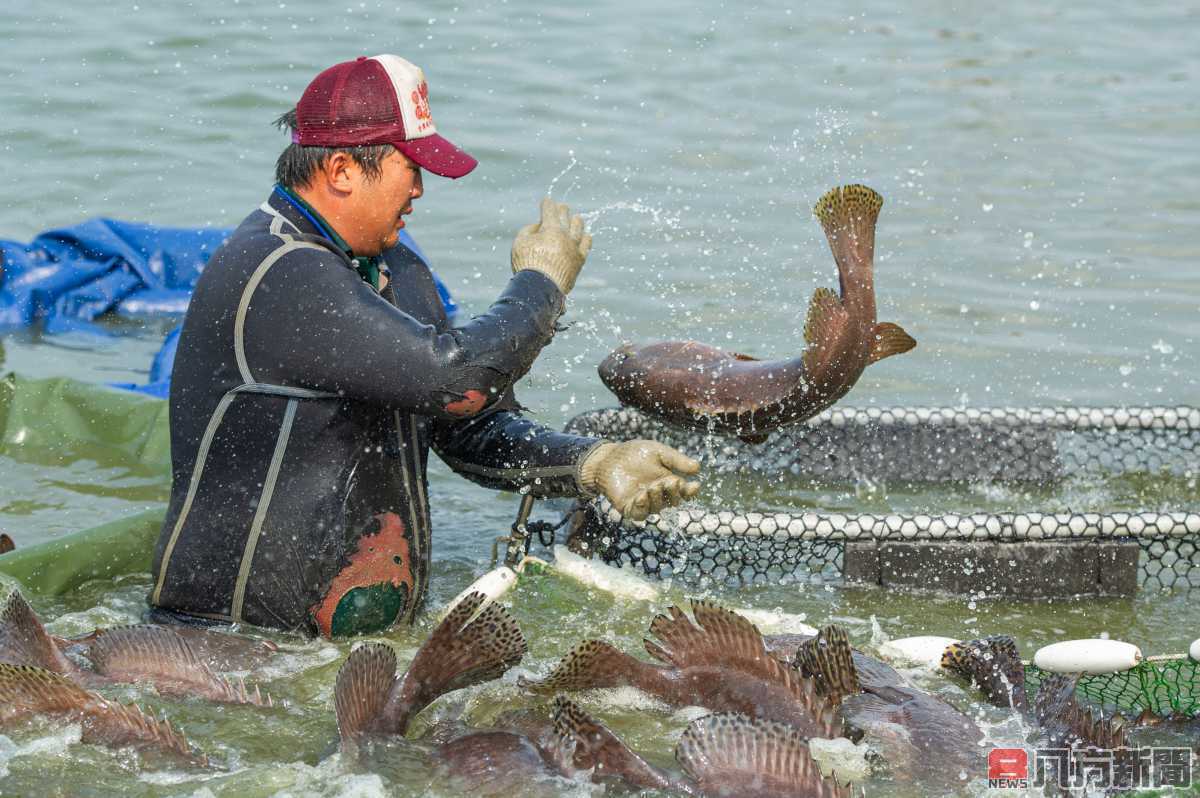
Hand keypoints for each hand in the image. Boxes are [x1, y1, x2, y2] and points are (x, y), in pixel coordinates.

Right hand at [511, 197, 591, 294]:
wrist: (541, 288)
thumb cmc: (527, 265)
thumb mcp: (520, 243)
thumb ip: (529, 230)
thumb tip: (539, 226)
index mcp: (550, 228)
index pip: (550, 210)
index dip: (547, 204)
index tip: (546, 201)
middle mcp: (566, 235)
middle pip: (566, 216)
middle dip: (562, 210)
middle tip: (561, 207)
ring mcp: (575, 247)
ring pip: (579, 228)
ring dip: (576, 221)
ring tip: (576, 219)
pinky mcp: (580, 260)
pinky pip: (586, 245)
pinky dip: (586, 239)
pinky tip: (586, 236)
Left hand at [579, 440, 700, 521]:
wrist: (609, 457)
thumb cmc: (634, 453)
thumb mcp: (658, 452)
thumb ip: (676, 460)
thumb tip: (698, 467)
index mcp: (668, 482)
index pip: (684, 491)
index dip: (691, 491)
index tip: (695, 485)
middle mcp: (658, 495)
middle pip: (673, 501)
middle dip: (673, 493)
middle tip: (671, 481)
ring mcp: (644, 502)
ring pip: (657, 508)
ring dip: (658, 498)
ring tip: (653, 486)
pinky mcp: (629, 507)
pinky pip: (639, 514)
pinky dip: (642, 507)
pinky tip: (641, 496)